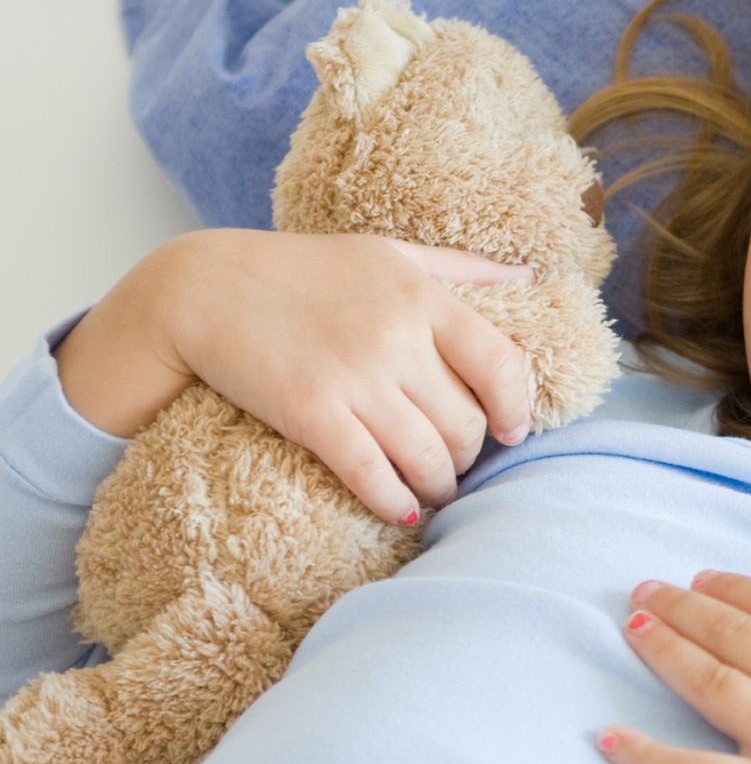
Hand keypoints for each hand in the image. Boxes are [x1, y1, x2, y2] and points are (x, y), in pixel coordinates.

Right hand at [55, 230, 533, 524]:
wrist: (205, 286)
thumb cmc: (306, 268)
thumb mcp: (391, 253)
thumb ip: (464, 267)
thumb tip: (532, 280)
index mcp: (423, 297)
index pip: (502, 363)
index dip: (518, 407)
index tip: (514, 430)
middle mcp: (397, 338)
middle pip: (466, 423)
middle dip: (469, 455)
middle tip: (457, 462)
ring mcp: (354, 378)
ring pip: (427, 457)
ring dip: (438, 485)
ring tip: (433, 489)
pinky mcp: (311, 413)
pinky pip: (372, 475)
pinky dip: (397, 503)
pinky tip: (401, 510)